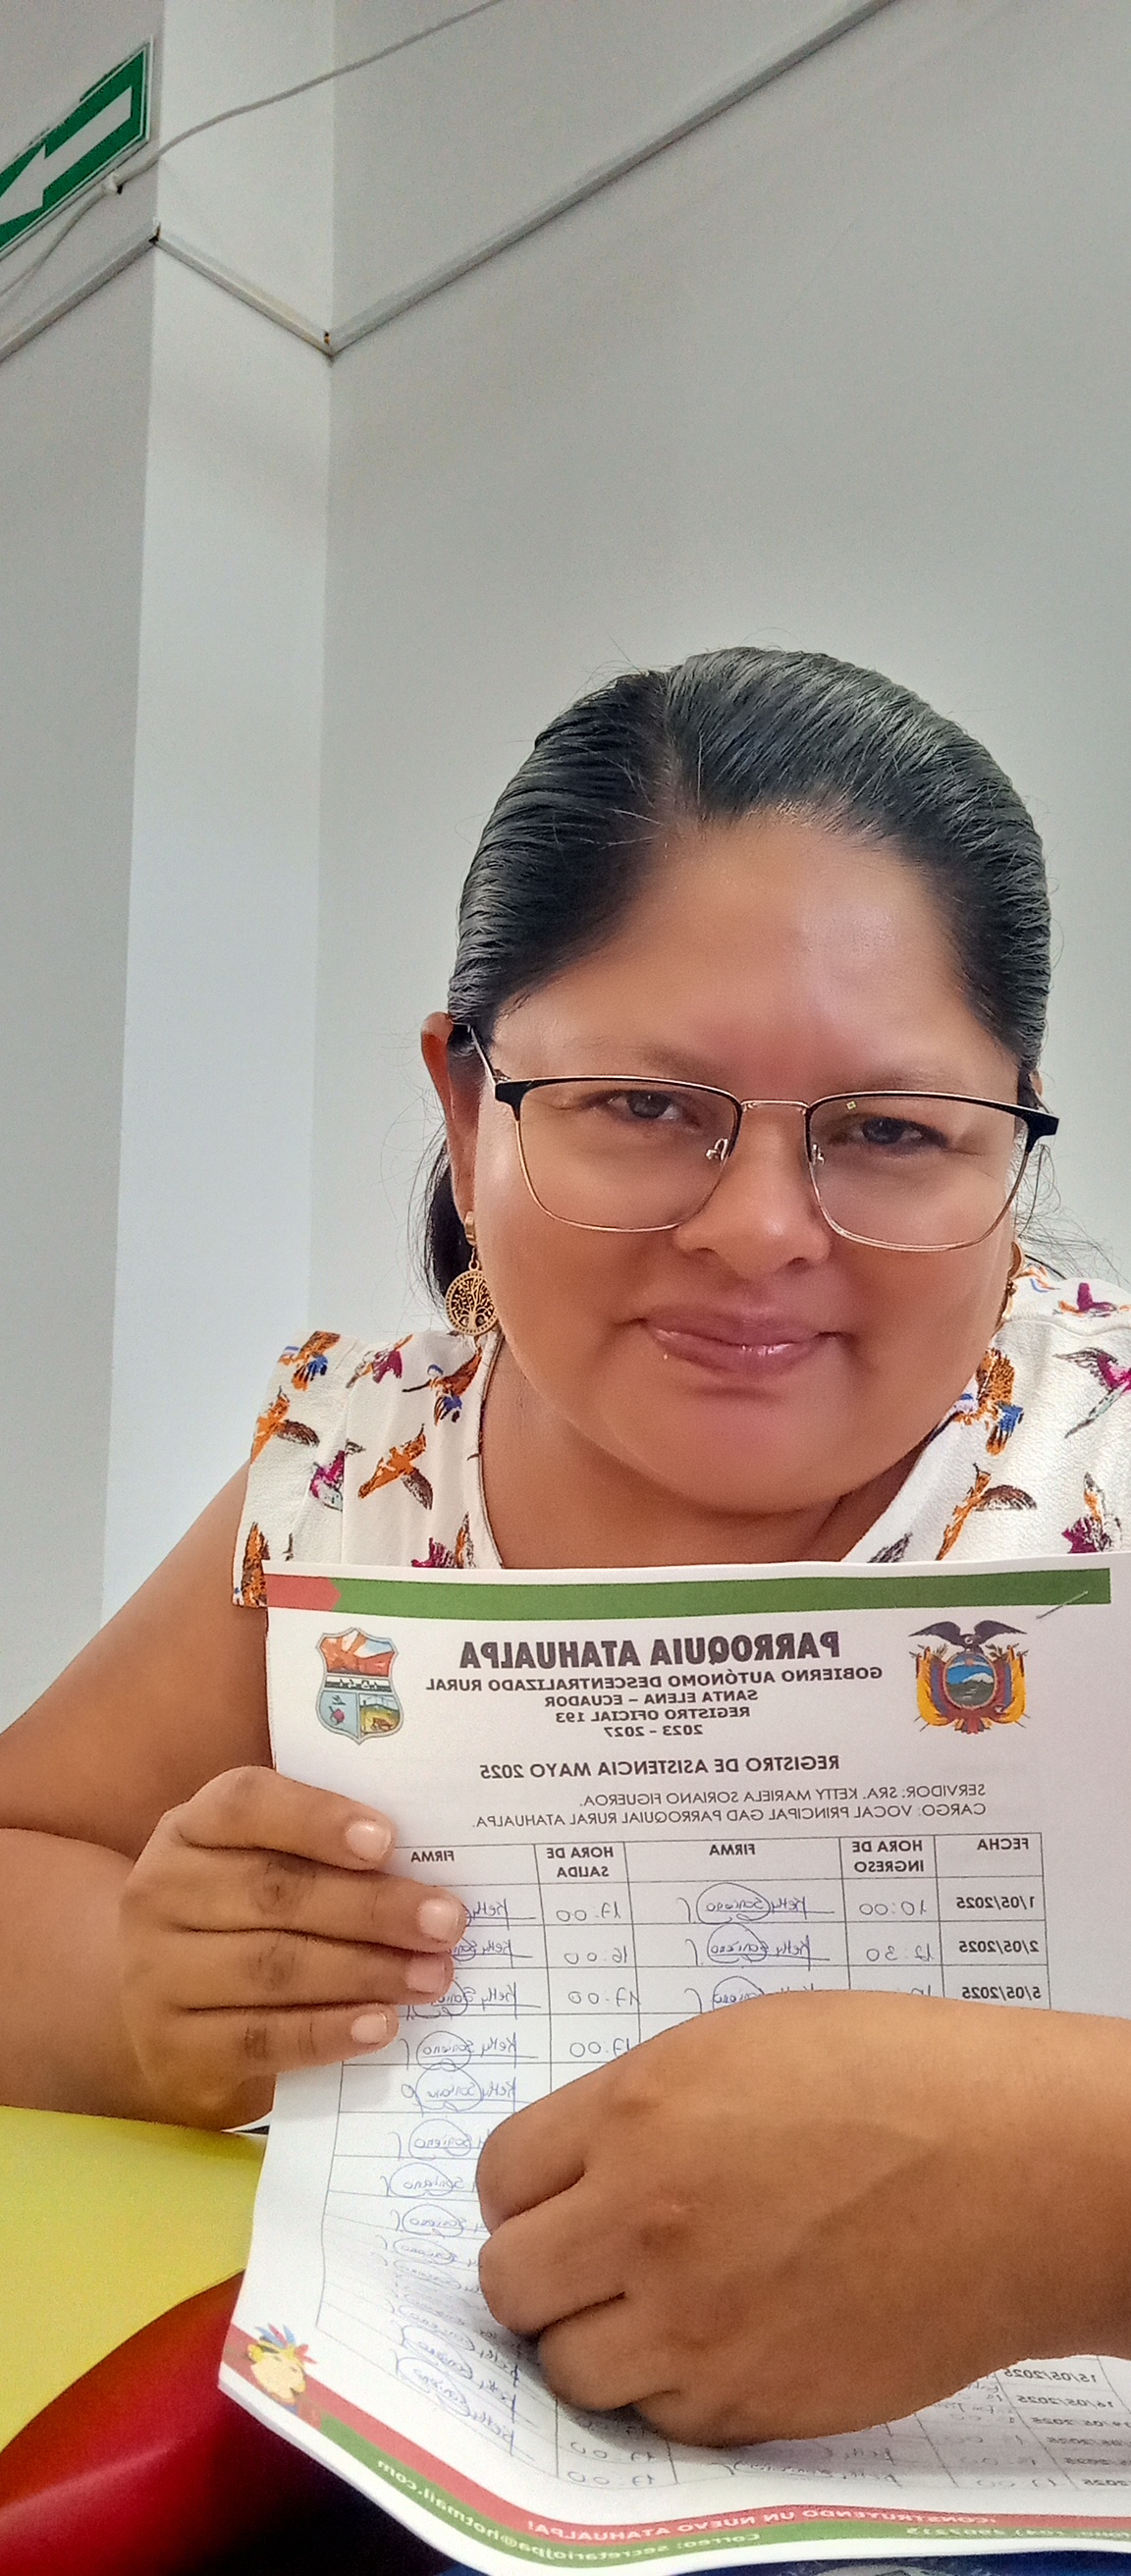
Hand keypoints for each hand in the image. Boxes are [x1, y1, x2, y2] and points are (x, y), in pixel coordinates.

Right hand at [118, 1766, 465, 2127]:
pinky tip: (381, 2023)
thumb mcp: (258, 1871)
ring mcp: (157, 1974)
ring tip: (432, 1975)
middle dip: (372, 1907)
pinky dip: (329, 2031)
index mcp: (189, 1829)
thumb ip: (321, 1860)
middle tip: (445, 1922)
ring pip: (273, 1966)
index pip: (245, 1804)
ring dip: (365, 1971)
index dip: (317, 1818)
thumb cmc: (238, 1924)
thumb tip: (425, 1873)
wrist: (162, 2015)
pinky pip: (262, 2038)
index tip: (387, 1840)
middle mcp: (160, 1893)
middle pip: (274, 1892)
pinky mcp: (174, 2048)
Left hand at [478, 1991, 1130, 2444]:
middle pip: (510, 2282)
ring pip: (567, 2368)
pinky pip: (656, 2418)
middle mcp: (644, 2223)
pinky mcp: (750, 2402)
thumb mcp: (739, 2046)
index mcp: (637, 2113)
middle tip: (588, 2258)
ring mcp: (694, 2324)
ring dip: (595, 2339)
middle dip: (539, 2270)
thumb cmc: (898, 2081)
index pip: (499, 2178)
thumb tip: (582, 2166)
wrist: (1013, 2172)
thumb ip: (640, 2108)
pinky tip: (721, 2338)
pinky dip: (670, 2390)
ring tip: (655, 2305)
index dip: (525, 2190)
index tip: (556, 2195)